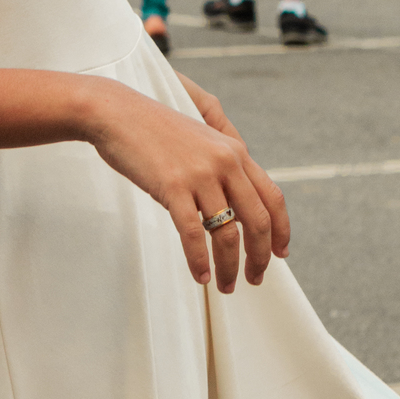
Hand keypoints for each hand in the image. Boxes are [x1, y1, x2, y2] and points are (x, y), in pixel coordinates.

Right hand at [82, 78, 288, 292]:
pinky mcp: (173, 187)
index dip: (281, 230)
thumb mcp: (200, 137)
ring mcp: (199, 174)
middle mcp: (224, 162)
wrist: (118, 112)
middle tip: (254, 279)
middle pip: (258, 221)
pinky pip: (194, 234)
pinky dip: (199, 261)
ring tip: (225, 285)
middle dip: (259, 258)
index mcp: (234, 151)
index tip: (280, 254)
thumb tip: (237, 203)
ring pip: (228, 234)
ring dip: (229, 267)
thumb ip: (223, 163)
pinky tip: (199, 275)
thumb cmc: (154, 127)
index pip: (272, 196)